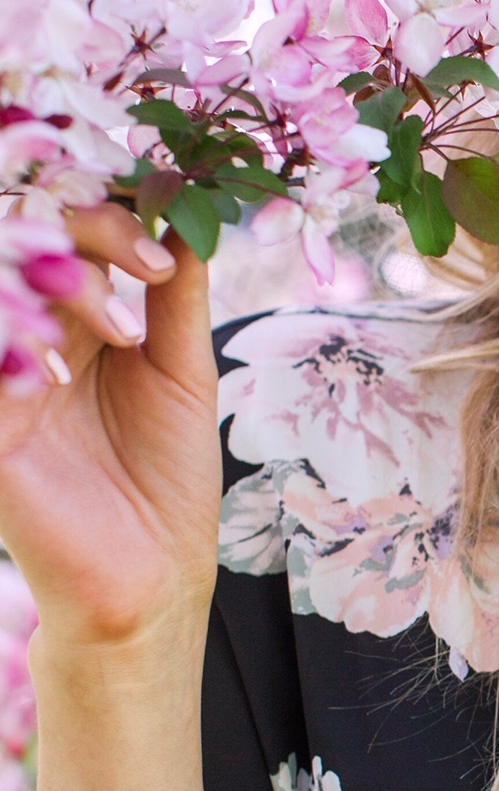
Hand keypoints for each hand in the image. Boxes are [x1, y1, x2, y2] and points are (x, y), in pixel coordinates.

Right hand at [0, 205, 219, 649]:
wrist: (153, 578)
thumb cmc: (168, 480)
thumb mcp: (183, 373)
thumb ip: (176, 296)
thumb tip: (188, 212)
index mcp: (72, 321)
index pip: (68, 234)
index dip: (110, 219)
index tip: (167, 250)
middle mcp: (28, 340)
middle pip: (25, 243)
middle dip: (86, 235)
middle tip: (147, 267)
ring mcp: (3, 382)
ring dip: (55, 285)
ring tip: (117, 325)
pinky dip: (14, 350)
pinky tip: (54, 365)